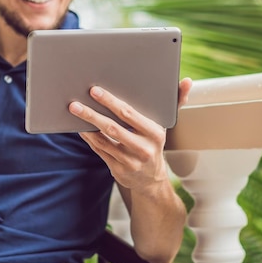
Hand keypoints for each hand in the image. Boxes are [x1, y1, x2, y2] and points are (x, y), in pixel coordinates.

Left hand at [69, 78, 192, 189]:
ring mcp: (129, 162)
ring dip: (86, 126)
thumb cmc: (155, 143)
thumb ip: (177, 101)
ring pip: (102, 141)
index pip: (129, 114)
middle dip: (92, 114)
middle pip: (112, 128)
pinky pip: (99, 151)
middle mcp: (142, 149)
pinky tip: (79, 127)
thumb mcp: (167, 124)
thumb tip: (188, 81)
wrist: (152, 180)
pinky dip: (88, 138)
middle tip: (75, 103)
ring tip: (74, 112)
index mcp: (155, 134)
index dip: (110, 102)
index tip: (95, 91)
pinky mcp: (117, 170)